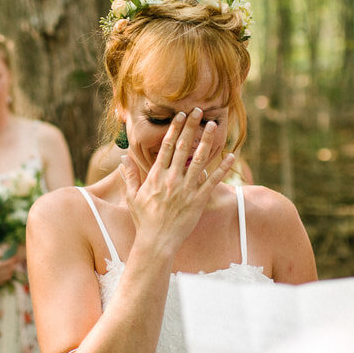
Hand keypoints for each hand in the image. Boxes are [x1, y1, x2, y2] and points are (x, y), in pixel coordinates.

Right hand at [121, 109, 235, 257]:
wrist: (157, 241)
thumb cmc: (144, 220)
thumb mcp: (132, 197)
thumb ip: (129, 176)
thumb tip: (123, 158)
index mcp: (156, 176)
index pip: (167, 147)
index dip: (174, 129)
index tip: (180, 116)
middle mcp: (172, 179)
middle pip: (183, 147)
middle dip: (191, 127)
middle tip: (198, 111)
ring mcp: (186, 189)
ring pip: (199, 160)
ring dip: (207, 141)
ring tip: (213, 126)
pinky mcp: (198, 200)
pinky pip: (213, 181)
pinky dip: (222, 168)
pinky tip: (230, 156)